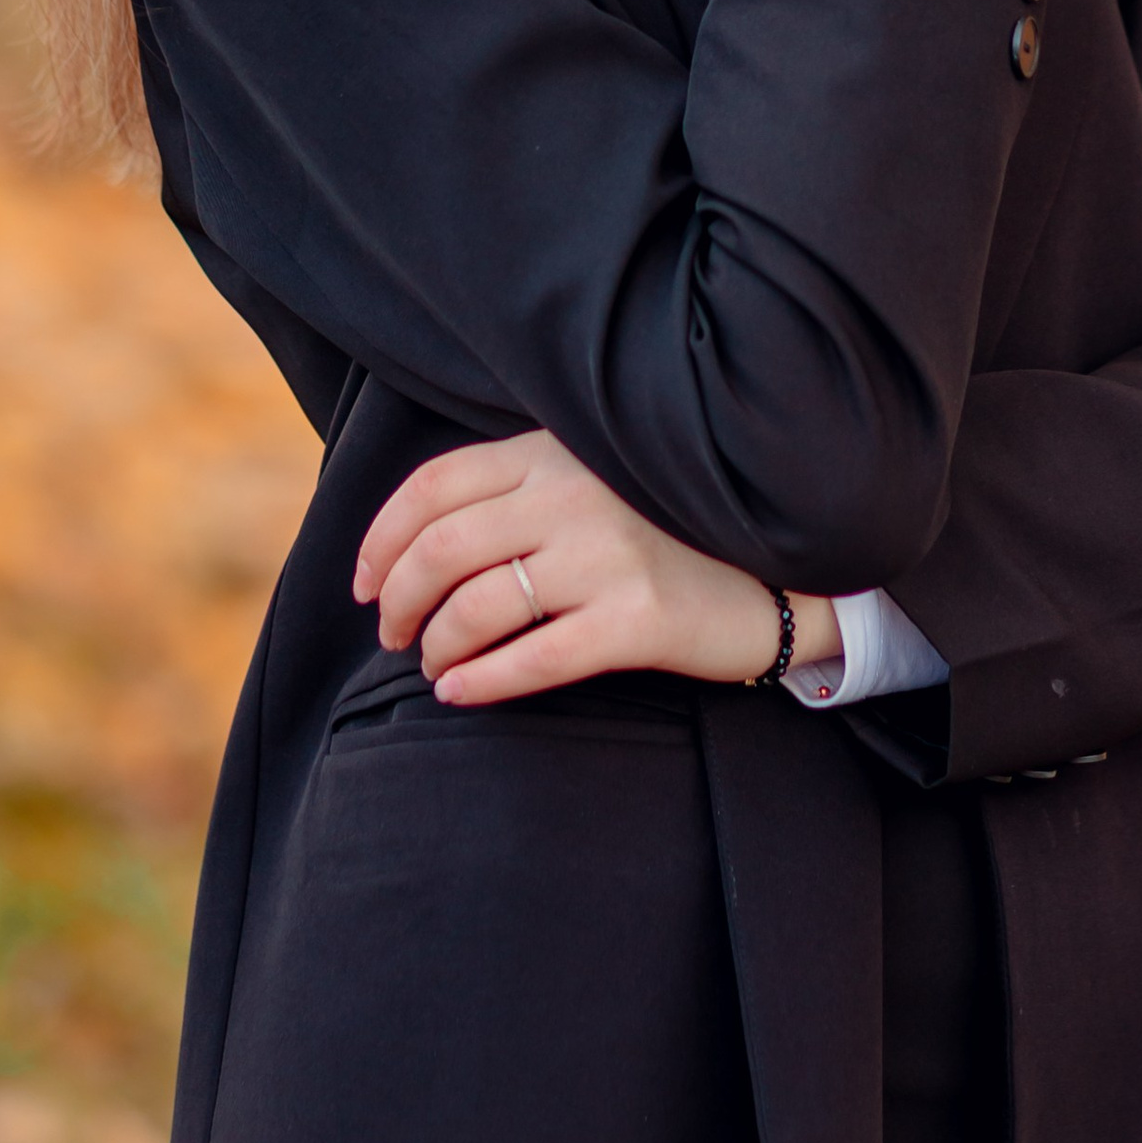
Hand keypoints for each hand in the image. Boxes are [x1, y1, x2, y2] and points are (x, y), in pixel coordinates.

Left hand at [353, 427, 843, 707]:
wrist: (778, 568)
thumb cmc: (668, 527)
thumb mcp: (593, 477)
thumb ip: (520, 485)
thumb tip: (410, 540)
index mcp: (554, 449)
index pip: (434, 486)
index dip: (380, 539)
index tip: (363, 582)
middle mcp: (574, 494)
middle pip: (442, 548)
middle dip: (396, 599)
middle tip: (392, 633)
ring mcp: (607, 555)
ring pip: (477, 605)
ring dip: (434, 644)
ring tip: (432, 664)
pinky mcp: (637, 618)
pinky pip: (535, 657)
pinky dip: (481, 680)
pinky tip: (459, 693)